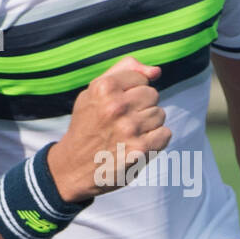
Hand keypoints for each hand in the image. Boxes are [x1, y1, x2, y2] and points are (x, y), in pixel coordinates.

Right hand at [47, 56, 171, 202]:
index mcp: (104, 88)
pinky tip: (137, 145)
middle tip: (122, 121)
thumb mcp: (94, 91)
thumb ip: (124, 71)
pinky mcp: (140, 149)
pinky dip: (155, 140)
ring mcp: (129, 129)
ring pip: (160, 114)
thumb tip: (156, 71)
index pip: (141, 79)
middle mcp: (116, 106)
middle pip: (152, 95)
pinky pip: (165, 134)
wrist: (74, 167)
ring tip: (128, 134)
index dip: (131, 92)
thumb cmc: (87, 125)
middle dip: (141, 106)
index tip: (117, 106)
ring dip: (148, 124)